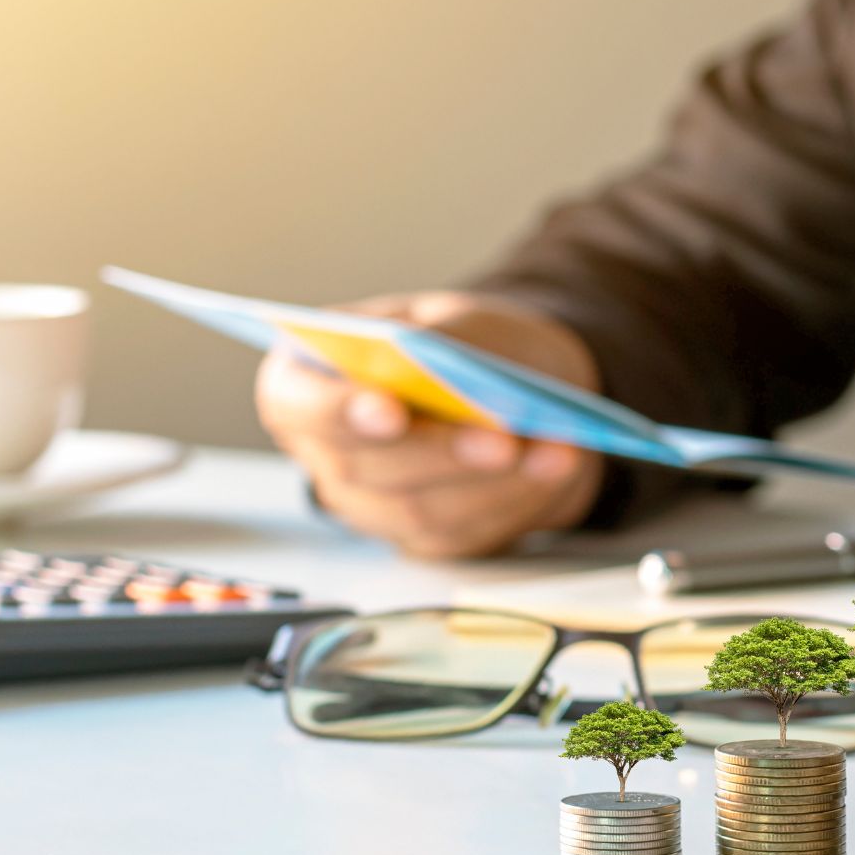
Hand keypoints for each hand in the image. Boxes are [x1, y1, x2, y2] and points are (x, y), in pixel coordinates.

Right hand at [256, 291, 605, 557]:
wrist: (515, 387)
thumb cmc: (468, 344)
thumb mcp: (454, 318)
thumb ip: (440, 338)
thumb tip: (437, 363)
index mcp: (307, 382)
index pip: (296, 404)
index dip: (337, 411)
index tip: (389, 410)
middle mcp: (330, 453)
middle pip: (364, 467)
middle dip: (440, 453)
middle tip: (500, 439)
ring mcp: (373, 505)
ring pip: (421, 510)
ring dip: (494, 483)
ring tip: (554, 450)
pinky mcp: (427, 537)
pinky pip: (466, 532)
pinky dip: (519, 498)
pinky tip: (559, 467)